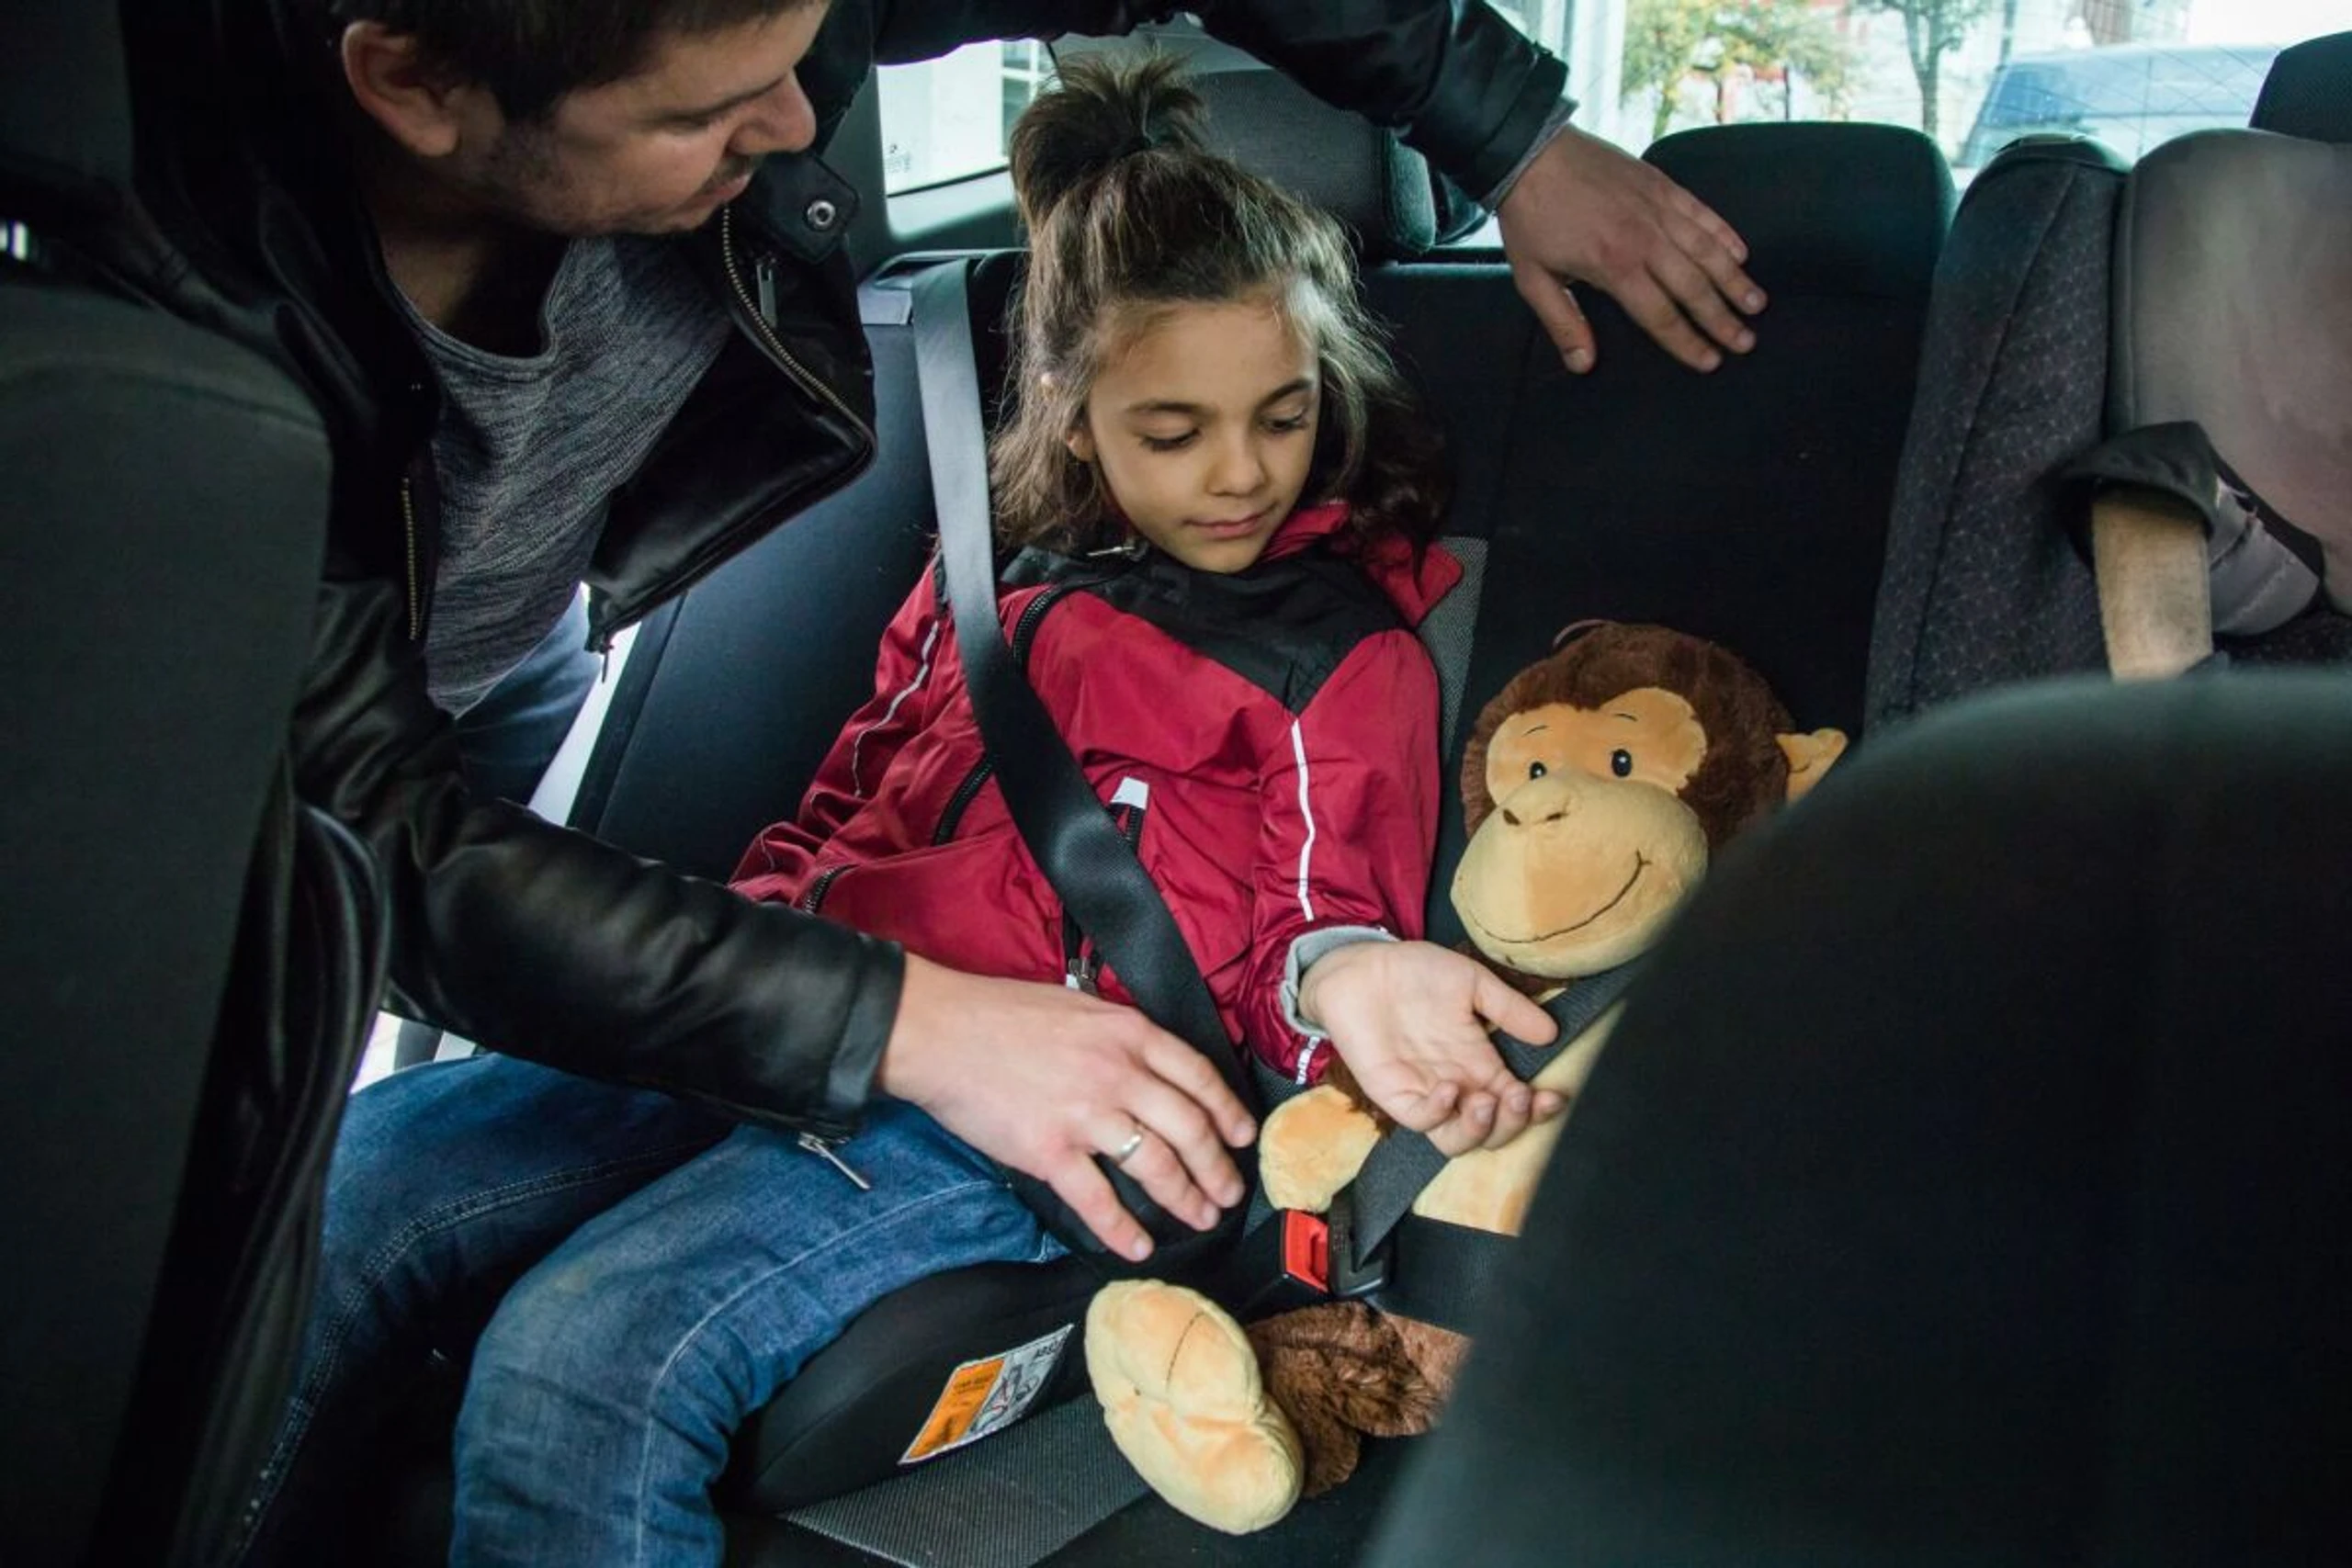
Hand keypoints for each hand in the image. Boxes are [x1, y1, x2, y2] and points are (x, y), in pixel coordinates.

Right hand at [877, 954, 1255, 1262]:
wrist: (940, 1031)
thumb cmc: (999, 1014)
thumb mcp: (1077, 1005)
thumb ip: (1117, 1035)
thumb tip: (1145, 1062)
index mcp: (1128, 1032)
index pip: (1198, 1076)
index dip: (1228, 1111)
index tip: (1242, 1136)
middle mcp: (1117, 1073)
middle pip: (1189, 1127)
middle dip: (1216, 1167)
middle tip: (1229, 1192)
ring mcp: (1085, 1114)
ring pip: (1155, 1165)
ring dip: (1184, 1198)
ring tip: (1199, 1218)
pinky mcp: (1049, 1151)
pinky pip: (1098, 1199)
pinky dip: (1122, 1230)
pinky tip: (1138, 1247)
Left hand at [1297, 941, 1562, 1156]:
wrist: (1360, 965)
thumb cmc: (1414, 972)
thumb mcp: (1471, 982)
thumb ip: (1508, 1008)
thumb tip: (1550, 1033)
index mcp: (1479, 1064)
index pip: (1515, 1101)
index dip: (1539, 1108)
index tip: (1556, 1095)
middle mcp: (1457, 1086)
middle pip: (1492, 1131)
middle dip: (1514, 1123)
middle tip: (1521, 1097)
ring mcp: (1424, 1093)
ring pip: (1458, 1139)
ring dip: (1481, 1130)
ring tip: (1489, 1101)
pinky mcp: (1393, 1094)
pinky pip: (1420, 1120)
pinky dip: (1439, 1113)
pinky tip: (1449, 1087)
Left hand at [1496, 123, 1764, 374]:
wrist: (1531, 152)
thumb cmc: (1530, 219)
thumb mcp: (1533, 278)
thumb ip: (1562, 322)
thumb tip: (1583, 365)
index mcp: (1614, 266)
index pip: (1660, 315)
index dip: (1686, 342)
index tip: (1710, 362)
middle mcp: (1645, 239)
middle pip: (1694, 287)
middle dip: (1722, 318)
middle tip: (1746, 342)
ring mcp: (1658, 209)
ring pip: (1707, 250)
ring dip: (1734, 279)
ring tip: (1757, 303)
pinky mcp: (1662, 185)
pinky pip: (1702, 213)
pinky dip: (1724, 233)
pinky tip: (1741, 253)